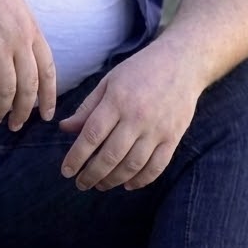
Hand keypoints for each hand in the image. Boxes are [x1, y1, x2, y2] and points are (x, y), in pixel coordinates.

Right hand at [0, 0, 55, 129]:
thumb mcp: (15, 8)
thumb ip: (23, 33)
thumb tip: (25, 59)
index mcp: (31, 30)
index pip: (48, 71)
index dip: (49, 96)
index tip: (47, 114)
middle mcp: (18, 40)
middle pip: (28, 86)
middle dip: (24, 111)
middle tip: (17, 126)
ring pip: (6, 89)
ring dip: (2, 110)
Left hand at [59, 41, 203, 190]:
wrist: (182, 62)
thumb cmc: (140, 71)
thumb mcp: (109, 82)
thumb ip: (87, 108)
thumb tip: (65, 129)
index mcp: (117, 100)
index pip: (92, 135)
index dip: (77, 157)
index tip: (66, 171)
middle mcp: (137, 116)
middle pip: (110, 155)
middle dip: (92, 174)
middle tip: (81, 184)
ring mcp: (158, 129)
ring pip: (132, 165)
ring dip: (113, 180)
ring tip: (100, 185)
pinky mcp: (173, 136)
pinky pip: (157, 166)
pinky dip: (141, 180)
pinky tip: (127, 184)